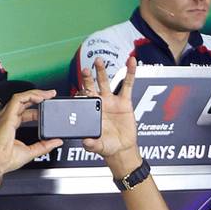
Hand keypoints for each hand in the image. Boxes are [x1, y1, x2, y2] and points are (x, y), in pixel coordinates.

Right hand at [0, 89, 63, 176]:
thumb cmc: (5, 160)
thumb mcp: (31, 152)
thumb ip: (44, 146)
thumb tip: (57, 142)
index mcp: (10, 126)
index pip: (25, 112)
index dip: (37, 108)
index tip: (48, 106)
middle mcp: (7, 119)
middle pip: (23, 102)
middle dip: (38, 96)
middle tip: (51, 94)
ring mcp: (6, 116)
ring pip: (21, 97)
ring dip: (35, 93)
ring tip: (48, 94)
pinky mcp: (7, 116)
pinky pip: (18, 99)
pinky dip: (29, 96)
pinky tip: (40, 97)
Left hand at [81, 57, 141, 174]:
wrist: (122, 148)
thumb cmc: (107, 146)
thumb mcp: (97, 147)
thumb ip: (91, 144)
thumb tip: (85, 142)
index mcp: (90, 112)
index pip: (83, 99)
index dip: (80, 94)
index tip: (78, 91)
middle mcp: (100, 104)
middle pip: (91, 87)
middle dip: (87, 78)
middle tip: (84, 69)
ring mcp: (112, 101)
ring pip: (106, 82)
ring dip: (102, 71)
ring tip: (98, 61)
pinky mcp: (125, 102)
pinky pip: (127, 85)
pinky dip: (130, 73)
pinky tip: (131, 62)